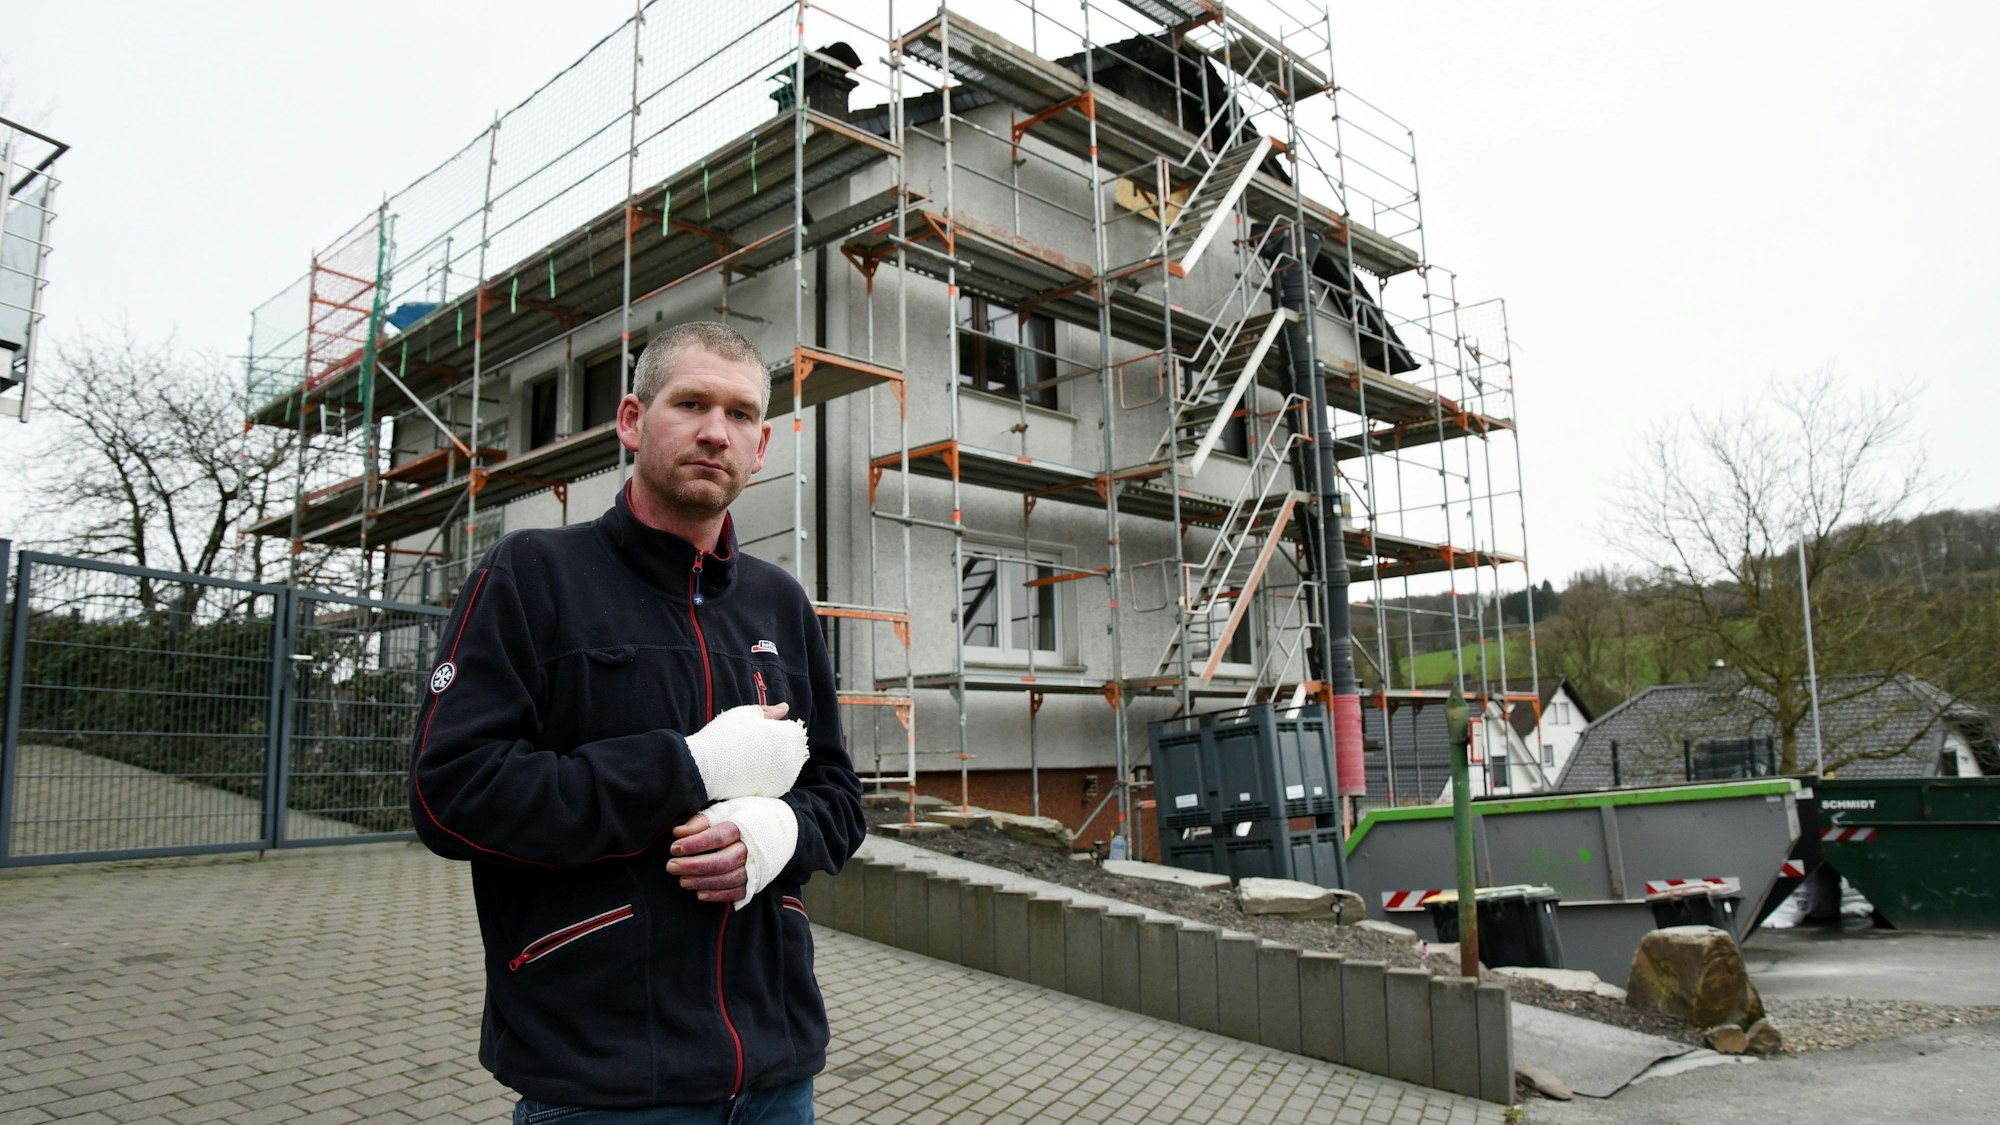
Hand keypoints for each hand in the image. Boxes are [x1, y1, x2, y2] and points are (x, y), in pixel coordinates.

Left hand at [666, 813, 749, 903]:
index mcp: (744, 827)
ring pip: (727, 880)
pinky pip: (736, 893)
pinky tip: (699, 893)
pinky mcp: (757, 882)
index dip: (695, 844)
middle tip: (671, 866)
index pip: (717, 837)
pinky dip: (717, 895)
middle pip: (721, 861)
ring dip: (702, 882)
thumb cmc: (747, 817)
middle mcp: (752, 849)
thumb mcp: (727, 809)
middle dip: (693, 866)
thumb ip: (702, 820)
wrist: (781, 828)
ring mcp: (756, 868)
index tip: (675, 848)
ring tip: (682, 880)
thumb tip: (678, 832)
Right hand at [684, 703, 809, 800]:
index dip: (776, 728)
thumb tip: (785, 708)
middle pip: (792, 748)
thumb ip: (769, 712)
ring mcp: (785, 776)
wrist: (707, 767)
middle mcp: (792, 757)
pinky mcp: (775, 791)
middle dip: (779, 745)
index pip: (792, 730)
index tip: (759, 731)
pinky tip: (753, 770)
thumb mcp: (746, 714)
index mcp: (787, 735)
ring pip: (788, 765)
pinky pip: (779, 780)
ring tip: (751, 757)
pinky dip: (770, 775)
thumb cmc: (725, 736)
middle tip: (753, 745)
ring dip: (776, 760)